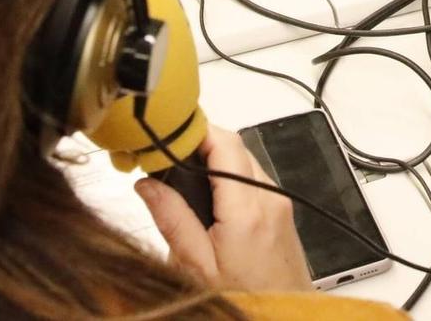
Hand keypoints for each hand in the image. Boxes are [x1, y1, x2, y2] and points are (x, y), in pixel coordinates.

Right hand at [136, 127, 312, 292]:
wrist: (282, 318)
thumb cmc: (244, 299)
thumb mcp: (196, 266)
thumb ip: (173, 220)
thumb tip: (147, 184)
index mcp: (247, 209)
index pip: (225, 143)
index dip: (196, 130)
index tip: (168, 136)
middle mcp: (270, 198)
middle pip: (234, 147)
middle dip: (200, 145)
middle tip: (167, 159)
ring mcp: (280, 203)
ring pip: (245, 160)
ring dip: (215, 162)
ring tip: (184, 180)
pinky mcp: (283, 210)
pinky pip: (254, 179)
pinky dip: (231, 178)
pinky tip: (210, 198)